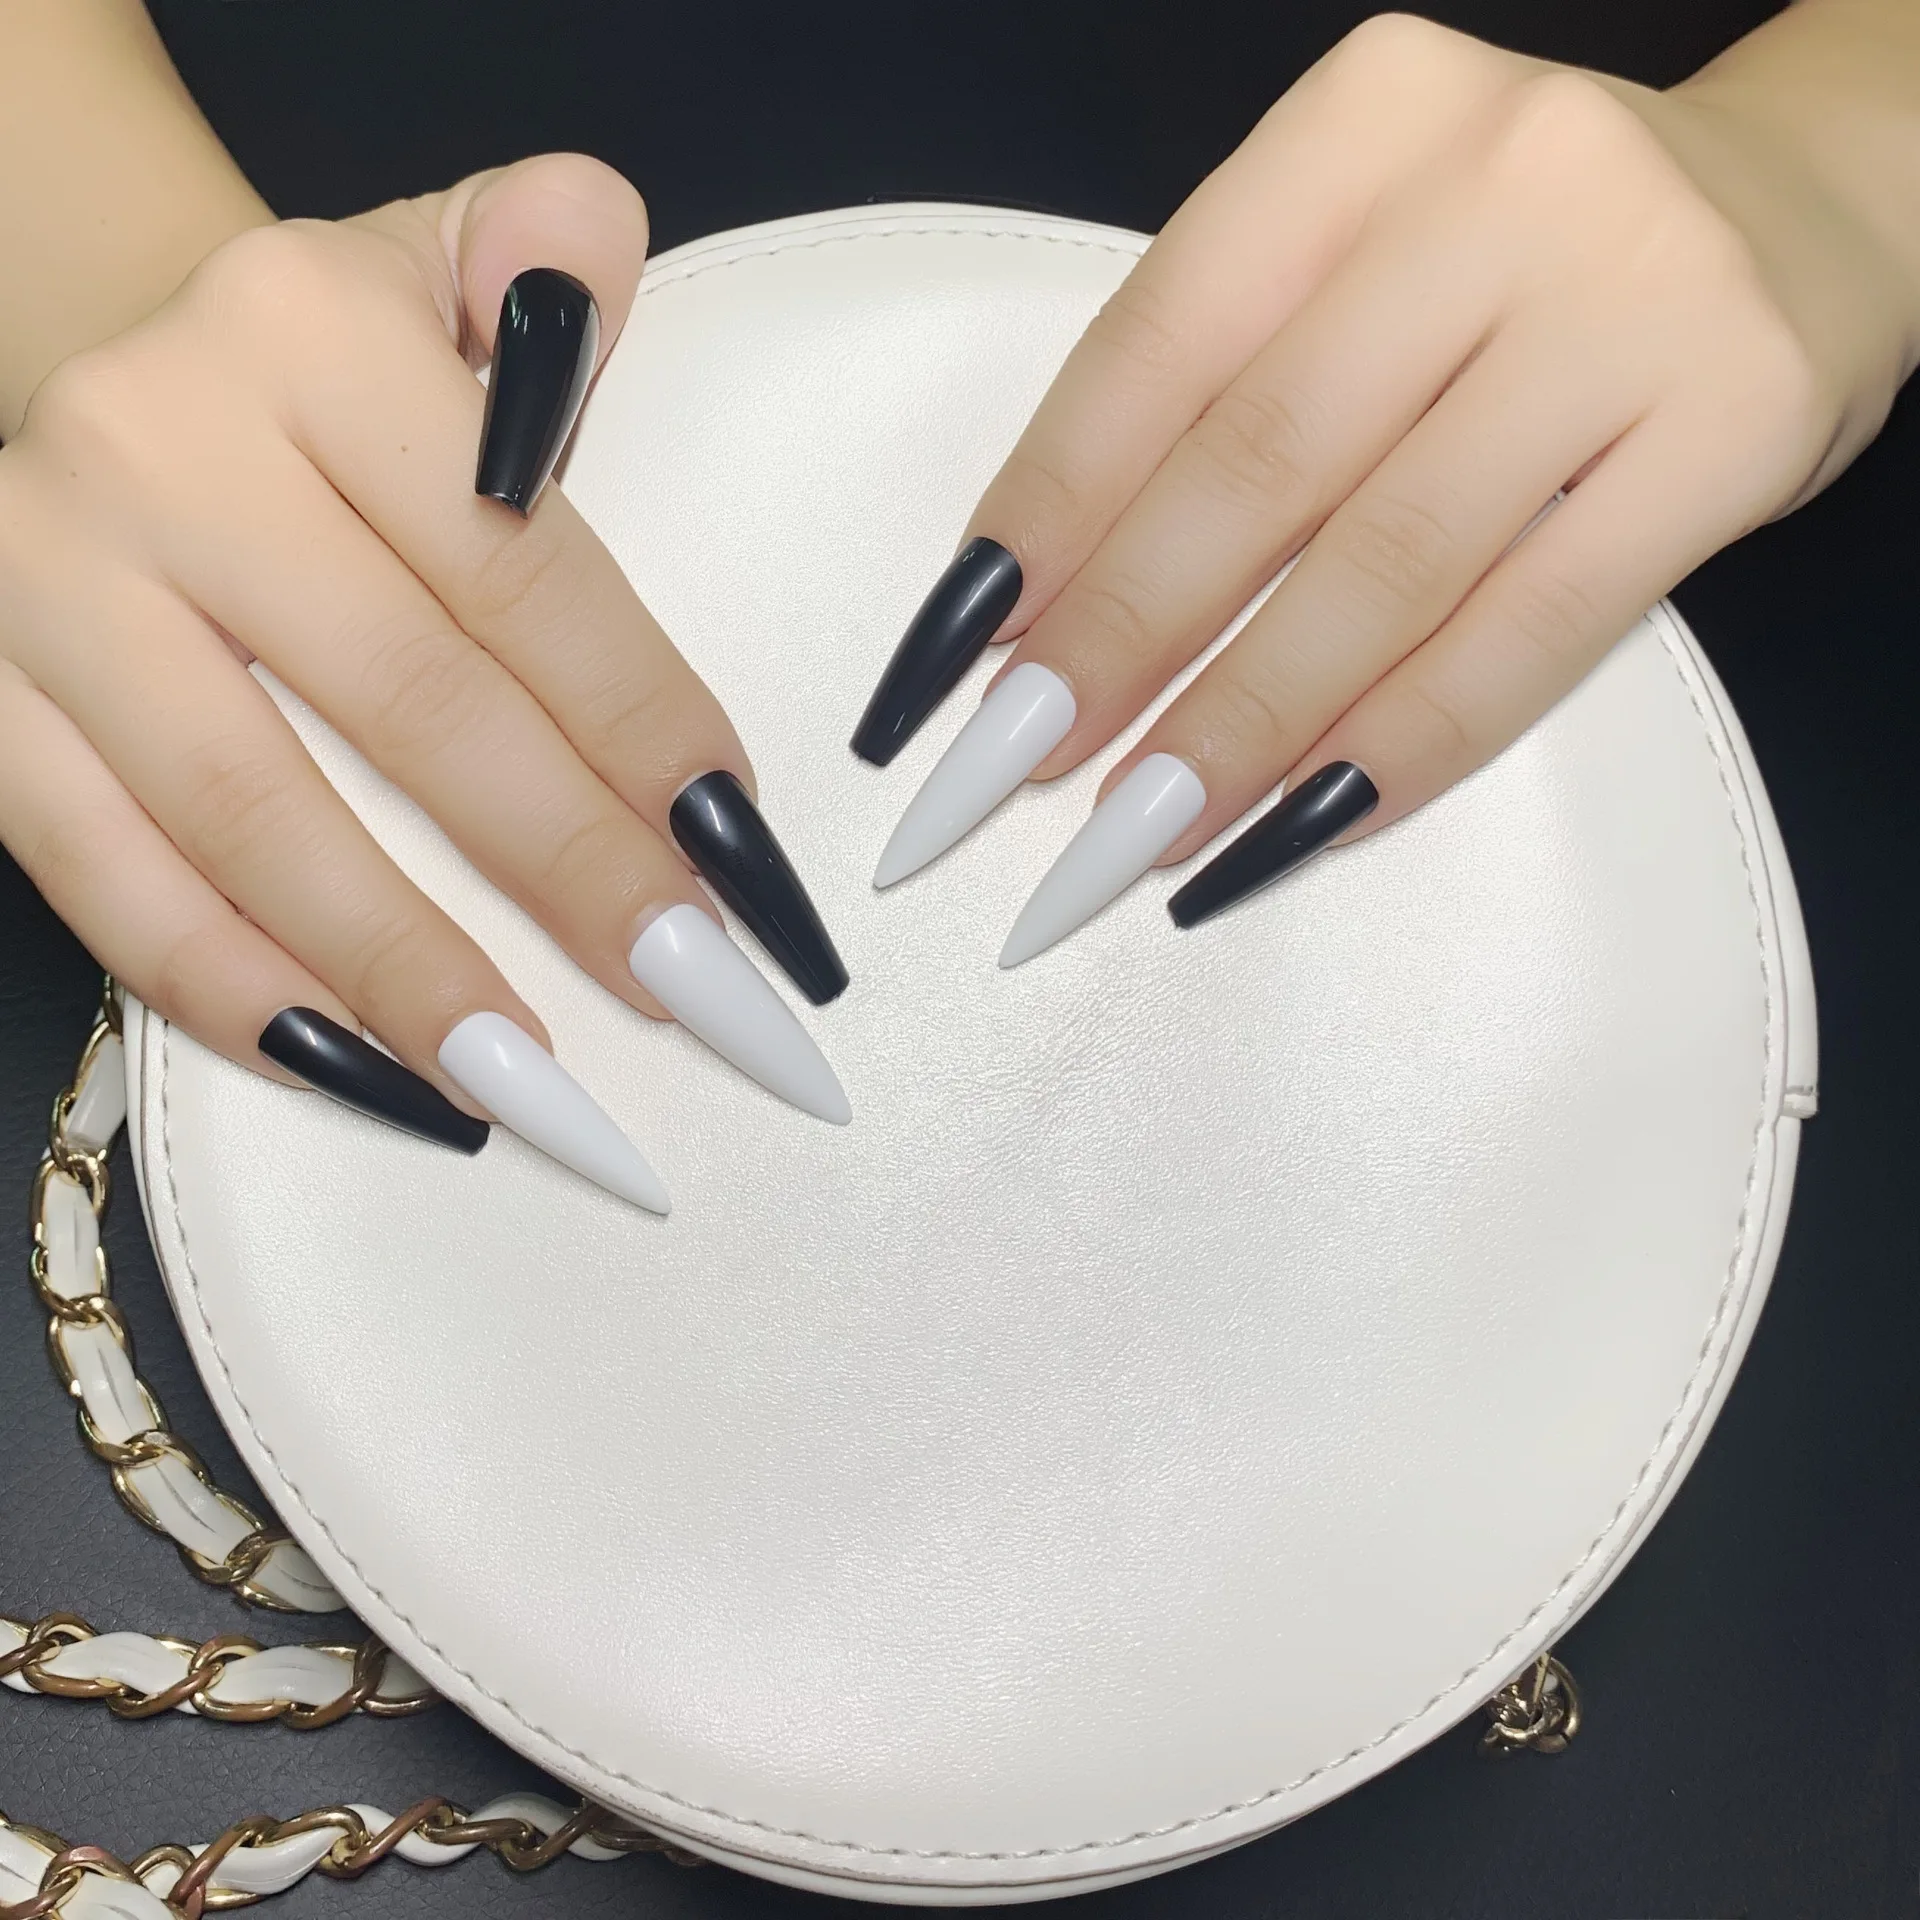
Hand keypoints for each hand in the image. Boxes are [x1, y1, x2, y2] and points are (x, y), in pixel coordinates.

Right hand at [0, 155, 847, 1209]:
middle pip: (412, 706)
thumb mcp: (438, 257)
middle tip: (694, 994)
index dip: (643, 730)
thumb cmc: (318, 357)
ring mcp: (44, 581)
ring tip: (535, 1086)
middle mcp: (161, 449)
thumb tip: (593, 268)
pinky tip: (354, 1068)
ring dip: (406, 972)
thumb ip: (550, 247)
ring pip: (249, 818)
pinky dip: (229, 988)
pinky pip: (100, 874)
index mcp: (312, 337)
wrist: (97, 352)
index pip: (525, 573)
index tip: (742, 863)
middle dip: (571, 871)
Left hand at [856, 13, 1916, 955]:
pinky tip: (1303, 824)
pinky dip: (1405, 743)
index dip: (1044, 523)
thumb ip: (1223, 388)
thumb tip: (1045, 608)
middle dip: (1117, 645)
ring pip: (1386, 564)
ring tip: (1136, 834)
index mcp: (1362, 125)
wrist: (1807, 201)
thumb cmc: (1527, 255)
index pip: (1154, 351)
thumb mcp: (1361, 254)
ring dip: (1242, 724)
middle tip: (1017, 777)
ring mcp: (1631, 304)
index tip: (954, 665)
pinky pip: (1535, 630)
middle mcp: (1496, 188)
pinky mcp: (1734, 429)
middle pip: (1257, 465)